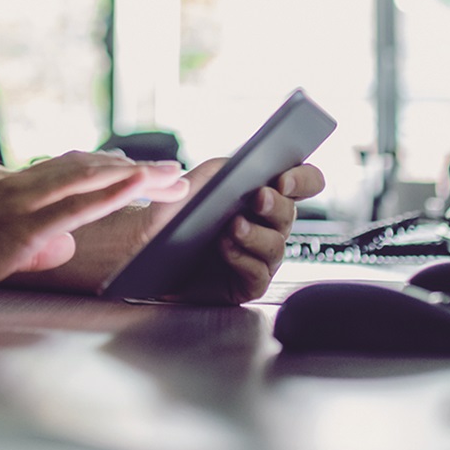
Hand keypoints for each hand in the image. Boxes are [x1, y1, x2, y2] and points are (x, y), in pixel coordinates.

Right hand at [0, 152, 186, 310]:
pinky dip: (108, 192)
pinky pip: (73, 206)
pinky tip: (134, 184)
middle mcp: (22, 189)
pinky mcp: (19, 229)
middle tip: (175, 172)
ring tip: (170, 173)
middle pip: (90, 169)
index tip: (144, 170)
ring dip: (134, 174)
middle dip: (136, 170)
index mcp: (15, 193)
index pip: (73, 172)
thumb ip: (32, 245)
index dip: (111, 169)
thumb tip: (63, 247)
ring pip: (88, 178)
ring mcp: (22, 206)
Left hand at [150, 160, 325, 304]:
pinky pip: (258, 273)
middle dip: (277, 205)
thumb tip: (234, 167)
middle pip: (291, 213)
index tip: (284, 179)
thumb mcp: (189, 185)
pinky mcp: (247, 282)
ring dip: (257, 234)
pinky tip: (225, 247)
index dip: (303, 179)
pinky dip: (243, 258)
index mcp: (262, 193)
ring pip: (276, 245)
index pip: (303, 182)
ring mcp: (259, 254)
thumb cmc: (171, 215)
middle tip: (259, 197)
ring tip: (233, 226)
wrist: (146, 251)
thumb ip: (214, 170)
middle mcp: (266, 224)